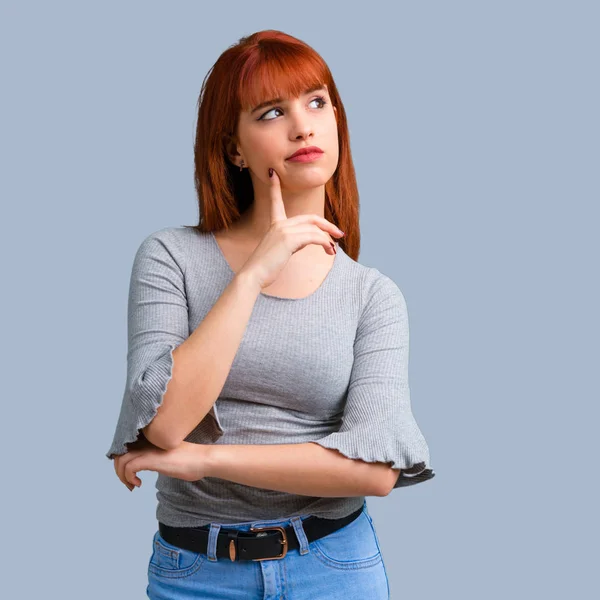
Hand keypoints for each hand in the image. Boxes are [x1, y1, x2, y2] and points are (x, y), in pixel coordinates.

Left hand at [113, 440, 210, 490]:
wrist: (202, 459)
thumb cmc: (189, 460)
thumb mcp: (167, 456)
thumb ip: (155, 456)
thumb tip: (144, 465)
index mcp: (150, 440)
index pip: (125, 446)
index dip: (122, 461)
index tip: (129, 475)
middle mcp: (146, 442)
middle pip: (119, 453)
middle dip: (119, 471)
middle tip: (128, 483)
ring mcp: (148, 450)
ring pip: (121, 461)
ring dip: (122, 477)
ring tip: (132, 485)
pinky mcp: (151, 459)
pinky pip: (129, 468)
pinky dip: (129, 478)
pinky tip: (139, 484)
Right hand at [237, 167, 344, 290]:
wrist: (254, 275)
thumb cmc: (266, 267)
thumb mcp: (280, 251)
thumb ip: (294, 241)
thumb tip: (310, 240)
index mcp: (274, 225)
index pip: (275, 202)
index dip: (274, 188)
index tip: (272, 174)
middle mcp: (279, 224)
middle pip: (310, 218)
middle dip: (327, 225)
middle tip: (339, 234)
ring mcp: (283, 230)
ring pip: (314, 229)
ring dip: (328, 240)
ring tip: (333, 251)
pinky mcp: (289, 239)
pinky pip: (314, 237)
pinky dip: (325, 243)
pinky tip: (329, 251)